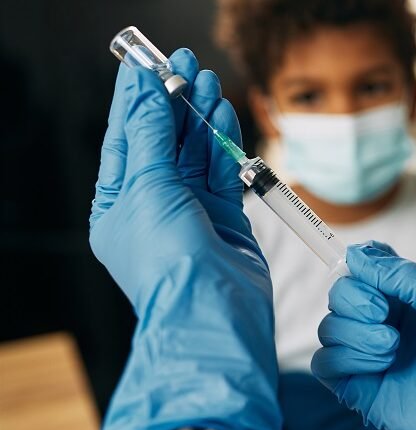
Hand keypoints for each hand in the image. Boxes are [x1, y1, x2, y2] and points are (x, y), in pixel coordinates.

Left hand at [90, 49, 279, 429]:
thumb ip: (151, 137)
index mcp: (117, 205)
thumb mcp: (147, 187)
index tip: (144, 65)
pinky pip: (222, 171)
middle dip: (172, 102)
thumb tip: (146, 96)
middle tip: (184, 64)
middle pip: (163, 141)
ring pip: (195, 152)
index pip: (124, 140)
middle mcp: (153, 206)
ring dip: (200, 117)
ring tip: (207, 82)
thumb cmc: (166, 259)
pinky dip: (223, 143)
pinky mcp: (225, 217)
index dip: (134, 100)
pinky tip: (223, 117)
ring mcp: (191, 211)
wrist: (212, 306)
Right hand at [312, 242, 415, 429]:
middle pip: (340, 294)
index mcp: (408, 300)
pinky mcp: (358, 387)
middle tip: (382, 313)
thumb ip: (402, 276)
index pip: (366, 269)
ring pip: (329, 327)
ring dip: (357, 333)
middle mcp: (384, 324)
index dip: (359, 263)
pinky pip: (325, 363)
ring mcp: (369, 355)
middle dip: (354, 298)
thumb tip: (357, 254)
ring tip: (392, 346)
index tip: (361, 263)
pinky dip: (348, 358)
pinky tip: (381, 365)